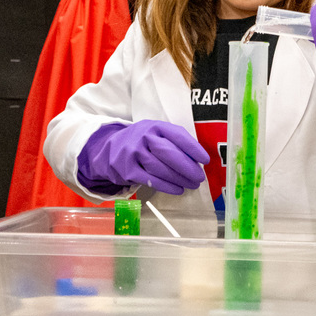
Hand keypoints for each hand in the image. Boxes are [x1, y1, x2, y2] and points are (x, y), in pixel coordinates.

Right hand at [77, 120, 209, 194]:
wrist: (109, 149)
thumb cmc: (141, 142)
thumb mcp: (155, 133)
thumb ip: (172, 141)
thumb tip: (196, 159)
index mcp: (155, 126)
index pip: (177, 135)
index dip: (193, 148)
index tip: (205, 160)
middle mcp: (143, 137)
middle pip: (169, 152)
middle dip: (187, 167)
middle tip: (200, 177)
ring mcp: (133, 153)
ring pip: (160, 168)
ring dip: (179, 178)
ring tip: (192, 184)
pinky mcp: (127, 170)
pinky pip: (150, 179)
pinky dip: (166, 186)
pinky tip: (178, 189)